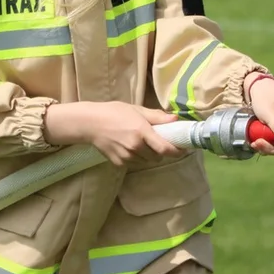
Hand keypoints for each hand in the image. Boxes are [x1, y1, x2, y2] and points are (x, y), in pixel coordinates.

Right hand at [44, 101, 184, 166]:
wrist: (90, 123)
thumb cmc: (114, 112)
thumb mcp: (137, 110)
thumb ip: (157, 117)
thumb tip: (175, 119)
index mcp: (142, 132)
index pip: (165, 149)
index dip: (177, 151)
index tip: (183, 149)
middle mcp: (135, 147)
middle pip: (157, 157)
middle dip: (160, 151)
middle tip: (157, 141)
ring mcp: (126, 157)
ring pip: (146, 162)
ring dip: (148, 155)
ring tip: (141, 143)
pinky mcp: (119, 164)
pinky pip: (134, 164)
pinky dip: (136, 158)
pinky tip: (129, 146)